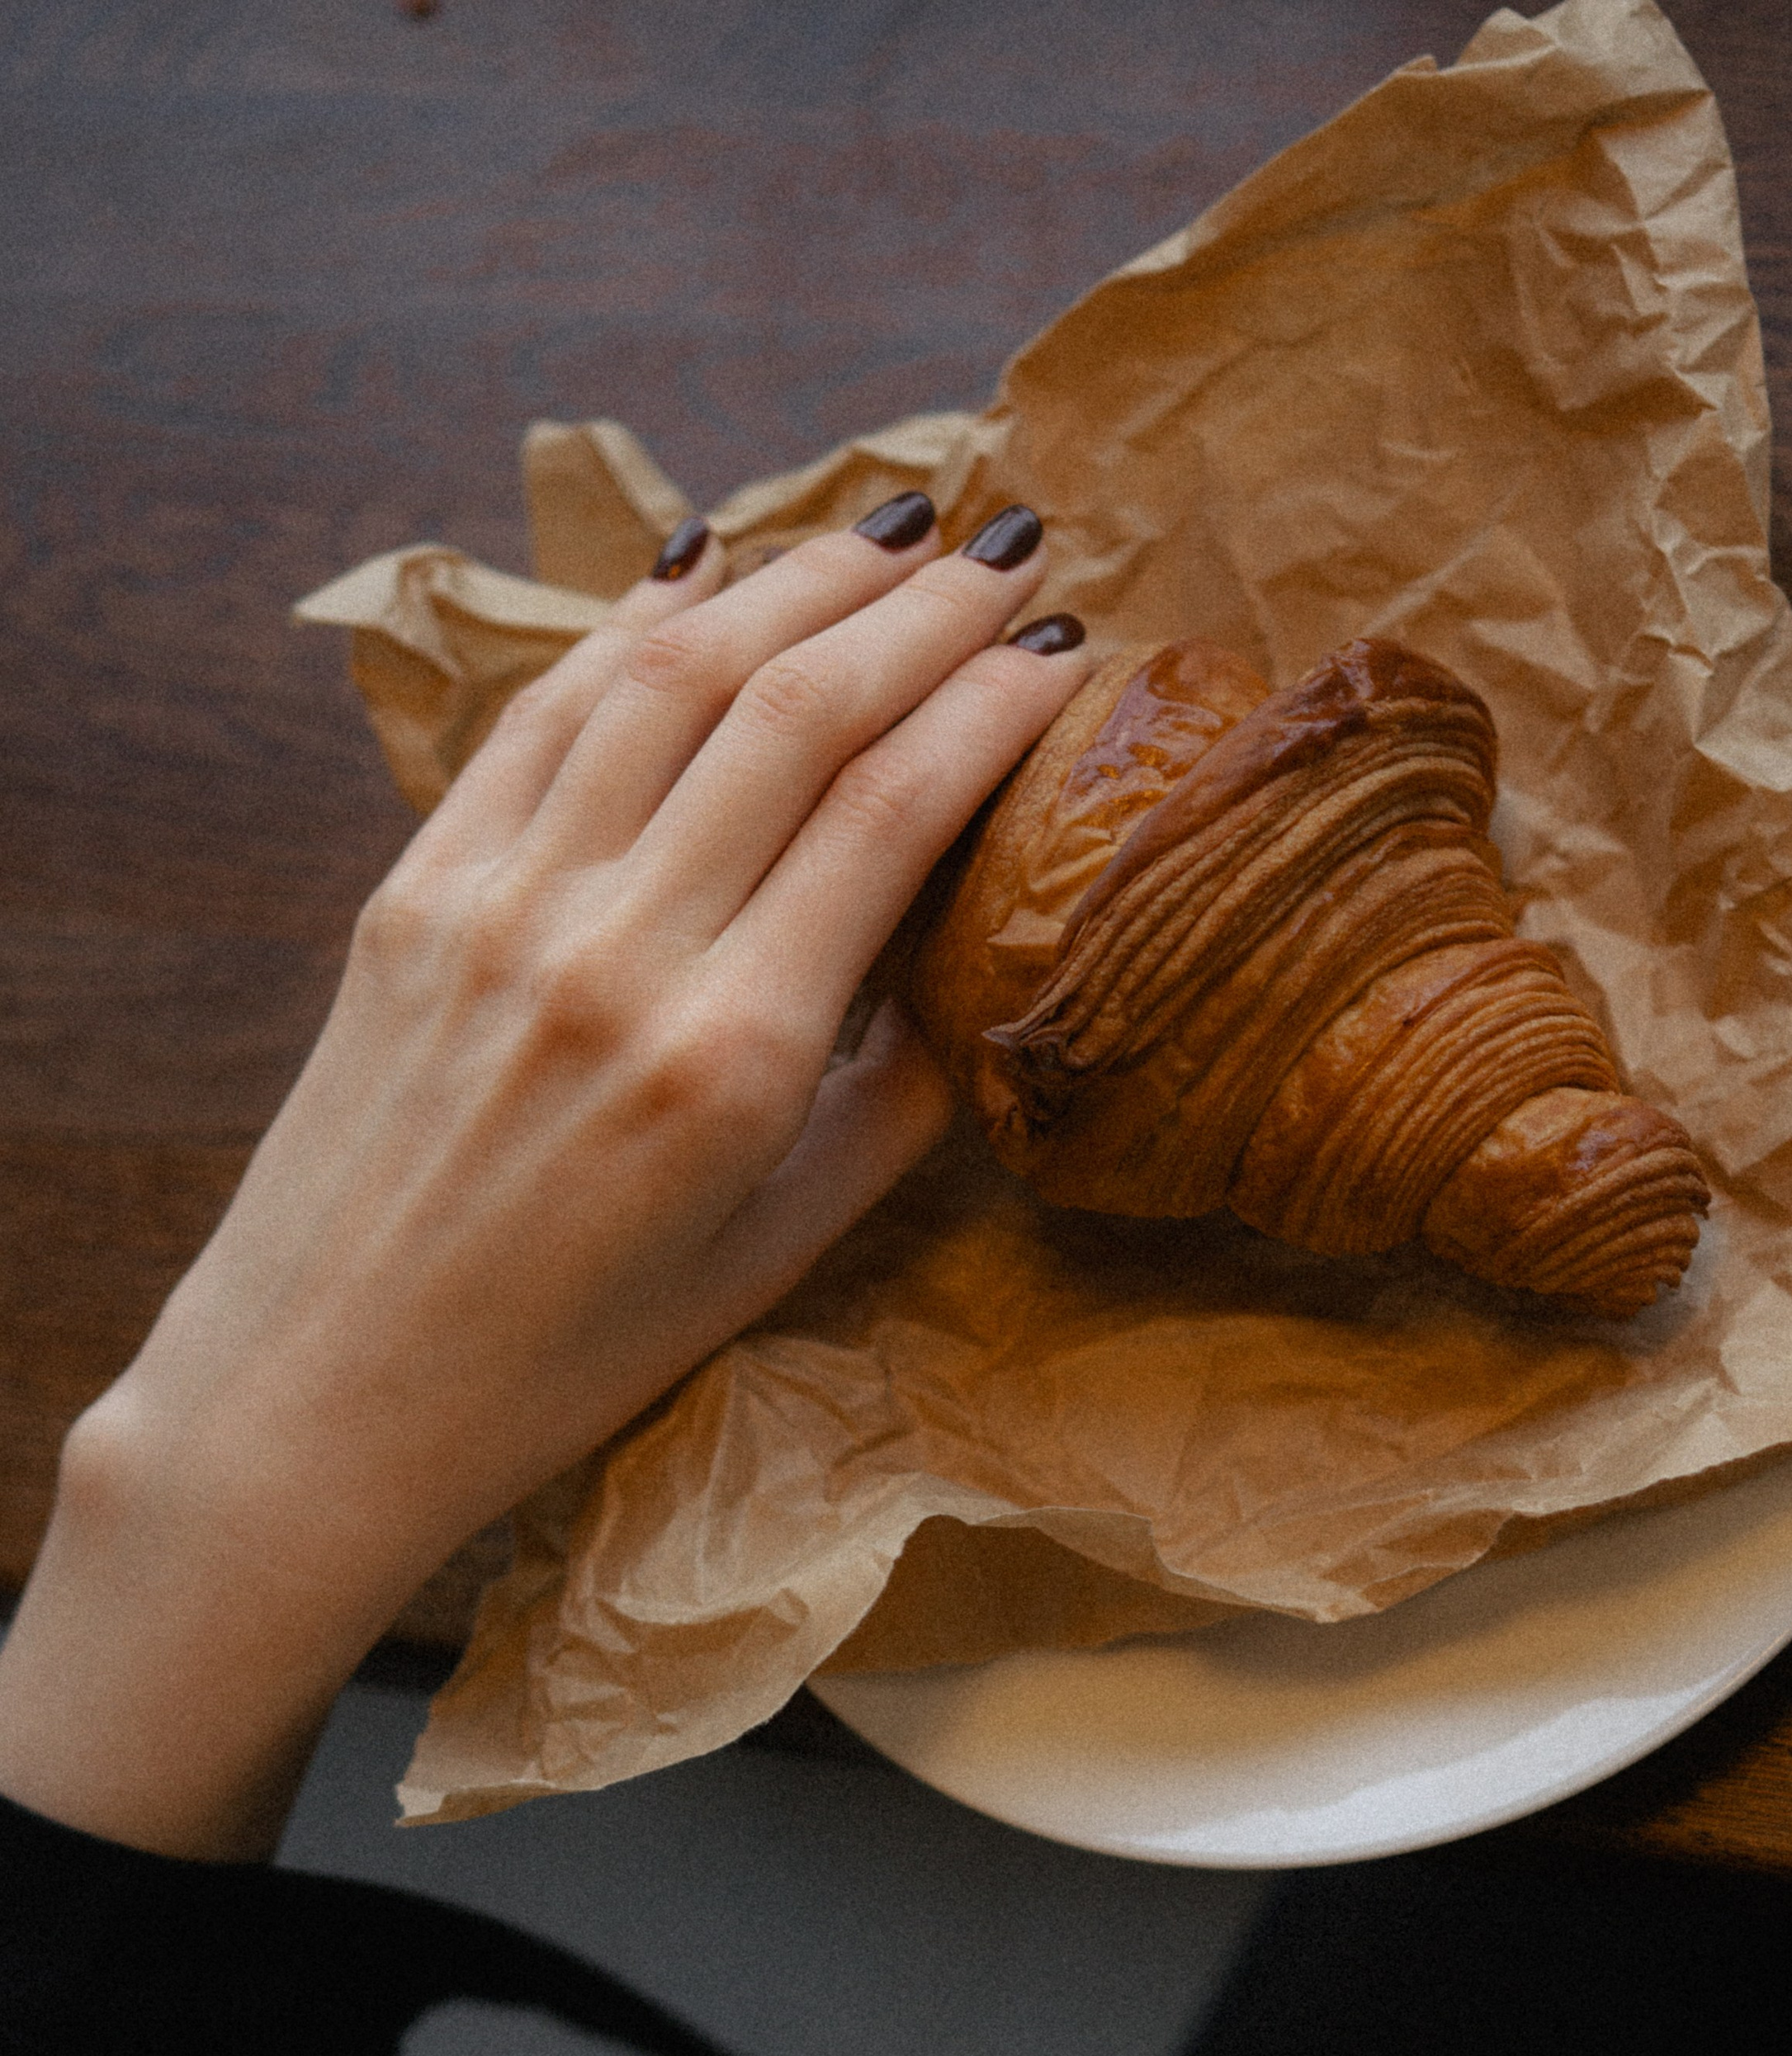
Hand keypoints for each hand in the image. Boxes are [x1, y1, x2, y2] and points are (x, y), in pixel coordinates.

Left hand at [0, 497, 1091, 1855]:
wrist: (332, 1389)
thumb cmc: (574, 1353)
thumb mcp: (777, 1249)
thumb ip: (894, 1096)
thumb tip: (977, 949)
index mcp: (728, 1059)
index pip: (892, 807)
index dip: (995, 701)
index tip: (1068, 643)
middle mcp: (615, 950)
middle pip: (796, 707)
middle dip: (921, 612)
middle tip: (1007, 550)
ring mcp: (501, 900)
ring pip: (670, 671)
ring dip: (793, 581)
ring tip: (886, 540)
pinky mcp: (416, 883)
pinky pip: (546, 711)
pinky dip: (638, 625)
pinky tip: (710, 577)